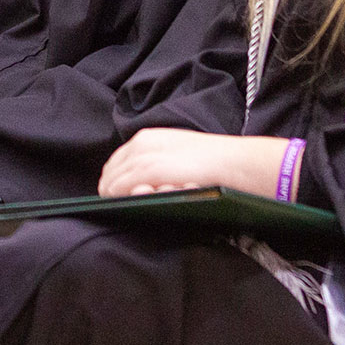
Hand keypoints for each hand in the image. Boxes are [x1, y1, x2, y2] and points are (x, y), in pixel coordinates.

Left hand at [98, 129, 289, 198]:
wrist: (236, 163)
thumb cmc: (213, 165)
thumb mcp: (178, 157)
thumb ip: (156, 165)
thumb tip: (138, 187)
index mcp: (147, 138)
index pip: (116, 163)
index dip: (113, 181)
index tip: (118, 197)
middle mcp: (141, 143)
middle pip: (109, 173)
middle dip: (112, 190)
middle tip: (123, 206)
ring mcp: (144, 156)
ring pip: (111, 182)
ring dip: (116, 197)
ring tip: (132, 206)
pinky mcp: (150, 170)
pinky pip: (121, 187)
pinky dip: (121, 199)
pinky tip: (133, 206)